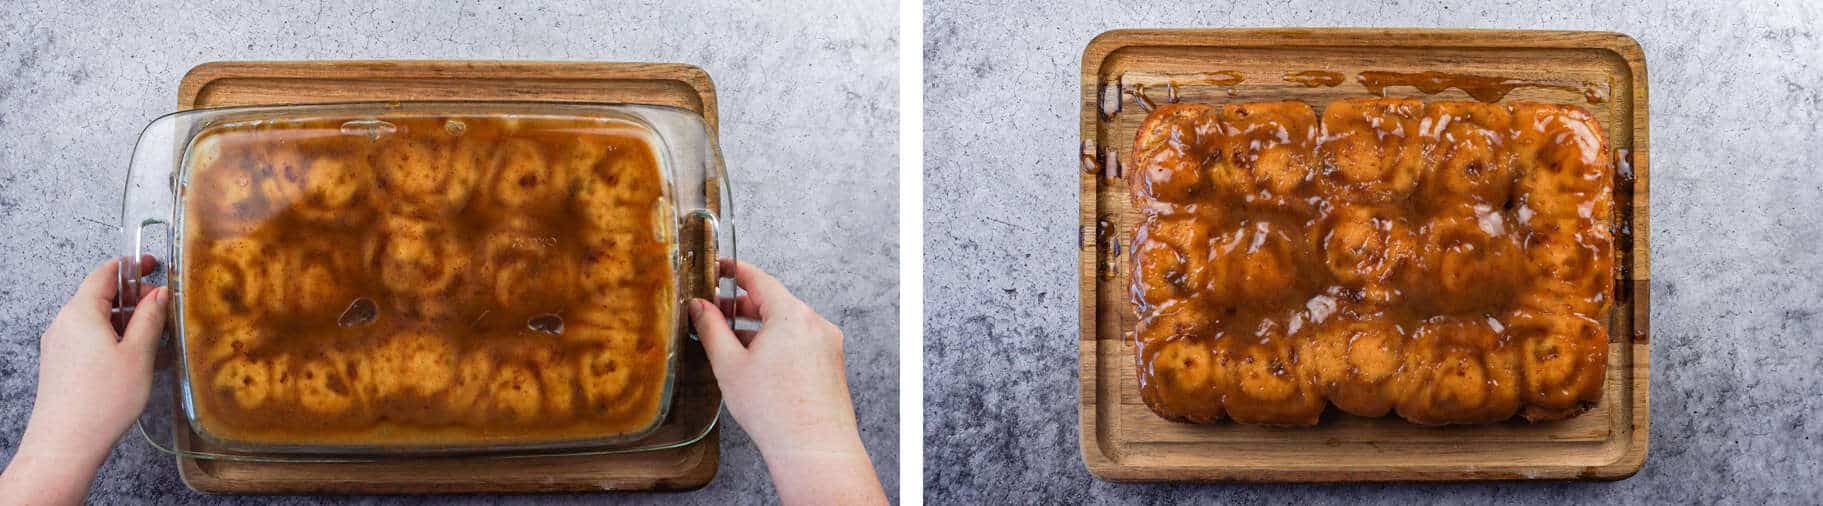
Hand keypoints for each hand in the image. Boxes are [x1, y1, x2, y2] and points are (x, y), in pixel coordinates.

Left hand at [0, 257, 169, 504]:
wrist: (65, 443)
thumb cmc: (102, 399)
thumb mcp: (138, 354)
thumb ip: (149, 318)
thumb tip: (158, 295)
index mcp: (80, 312)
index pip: (104, 274)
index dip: (131, 265)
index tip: (153, 264)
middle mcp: (64, 323)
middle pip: (100, 296)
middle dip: (133, 296)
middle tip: (164, 306)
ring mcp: (60, 345)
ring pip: (96, 319)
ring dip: (126, 320)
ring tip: (154, 335)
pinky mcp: (61, 364)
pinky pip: (89, 339)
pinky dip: (113, 337)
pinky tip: (134, 356)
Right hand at [688, 259, 884, 504]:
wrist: (813, 448)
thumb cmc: (774, 410)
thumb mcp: (730, 365)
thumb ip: (712, 329)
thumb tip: (701, 307)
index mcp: (792, 315)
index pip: (759, 279)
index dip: (735, 270)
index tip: (720, 266)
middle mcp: (815, 323)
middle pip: (774, 302)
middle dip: (743, 305)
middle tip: (716, 311)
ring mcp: (827, 344)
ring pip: (787, 324)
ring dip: (759, 327)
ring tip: (732, 342)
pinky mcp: (831, 364)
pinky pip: (800, 342)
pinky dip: (778, 344)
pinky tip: (757, 363)